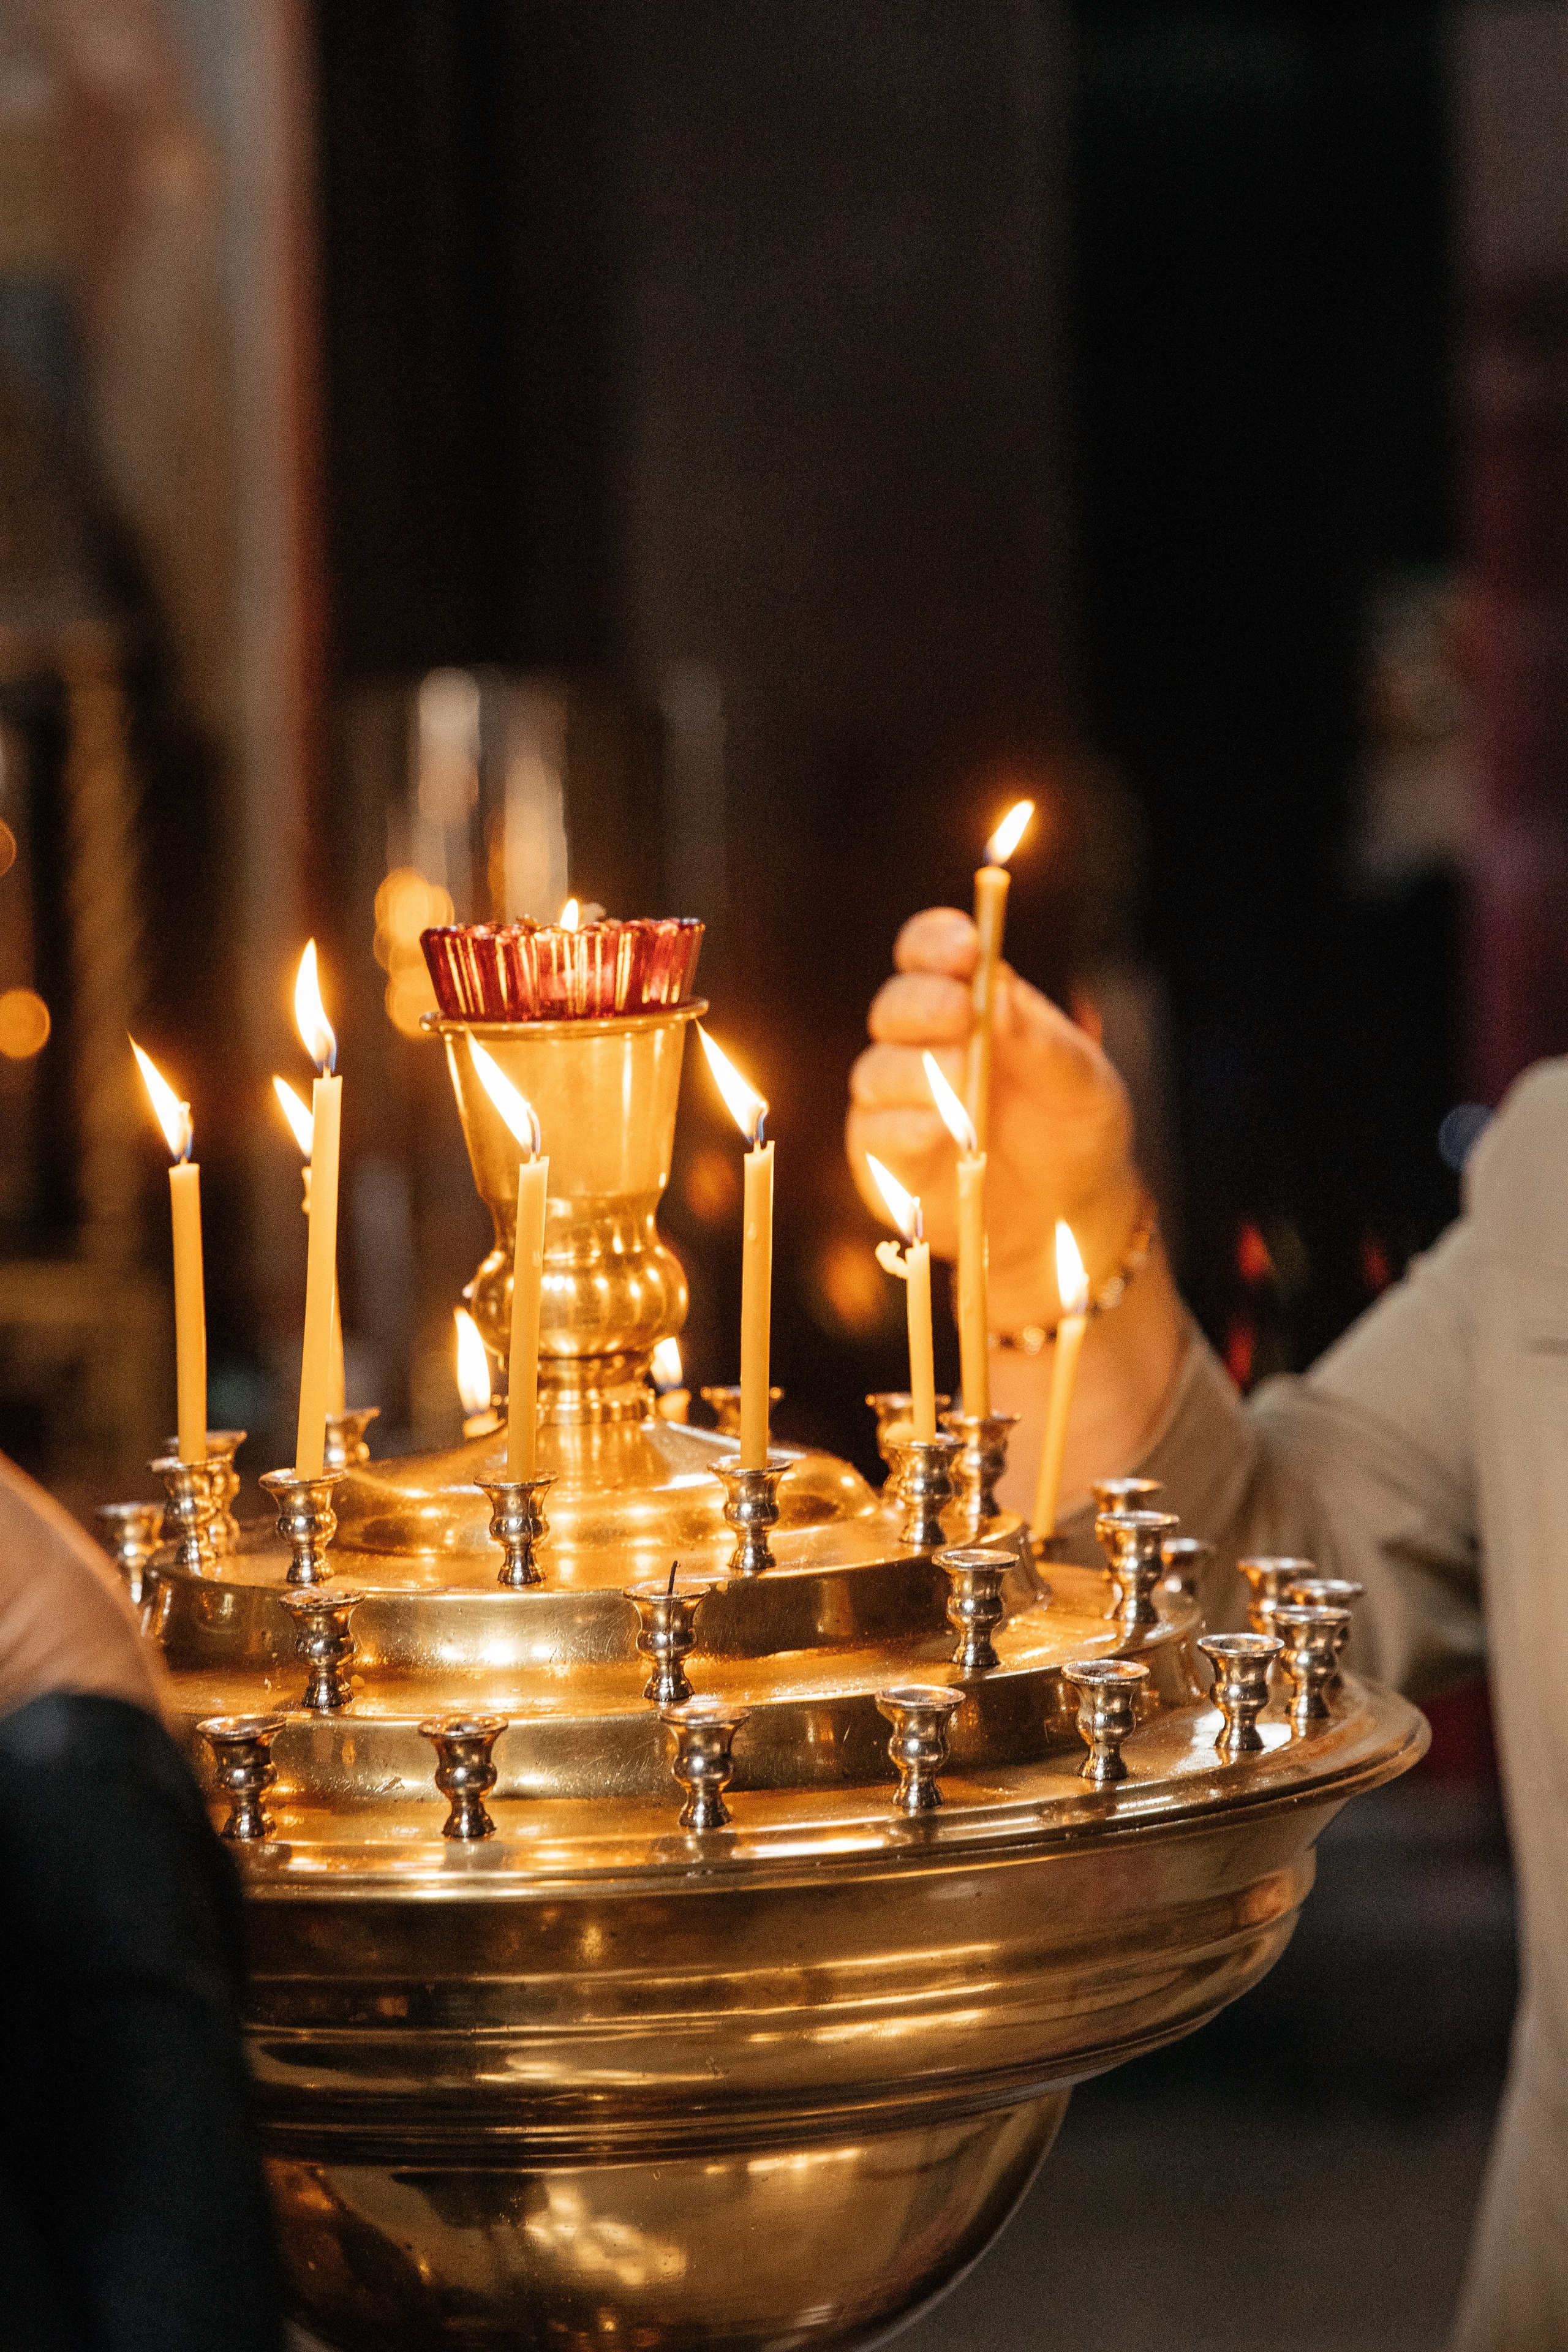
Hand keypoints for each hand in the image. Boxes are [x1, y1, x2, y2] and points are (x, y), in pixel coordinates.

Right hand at [845, 906, 1142, 1326]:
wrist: (1071, 1215)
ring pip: (876, 1070)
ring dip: (918, 1072)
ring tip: (964, 1084)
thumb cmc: (1077, 1131)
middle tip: (960, 1014)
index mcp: (969, 1003)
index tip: (964, 947)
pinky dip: (903, 1128)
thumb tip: (997, 986)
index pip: (929, 953)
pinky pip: (873, 1135)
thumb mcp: (1083, 1084)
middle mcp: (922, 1045)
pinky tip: (937, 1130)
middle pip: (894, 1007)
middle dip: (923, 1005)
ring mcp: (897, 1102)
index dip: (935, 943)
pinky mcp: (884, 1159)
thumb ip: (1042, 1039)